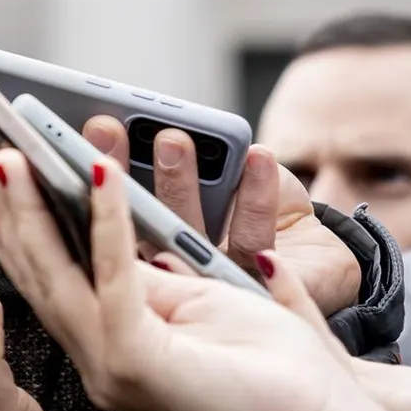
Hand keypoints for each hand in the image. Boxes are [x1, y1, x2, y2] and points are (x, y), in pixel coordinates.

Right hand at [0, 148, 396, 410]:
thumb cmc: (280, 373)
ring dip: (37, 207)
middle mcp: (101, 364)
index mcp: (113, 352)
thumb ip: (151, 274)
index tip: (0, 188)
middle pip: (41, 276)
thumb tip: (108, 228)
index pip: (52, 284)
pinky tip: (103, 174)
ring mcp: (113, 367)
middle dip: (13, 211)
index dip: (20, 233)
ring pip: (58, 274)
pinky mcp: (137, 359)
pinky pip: (115, 273)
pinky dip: (107, 218)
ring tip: (22, 159)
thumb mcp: (200, 303)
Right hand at [84, 118, 360, 314]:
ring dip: (176, 184)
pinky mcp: (260, 290)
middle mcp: (172, 263)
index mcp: (151, 234)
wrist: (324, 260)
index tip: (86, 125)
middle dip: (122, 168)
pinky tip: (256, 157)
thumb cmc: (261, 207)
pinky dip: (255, 195)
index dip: (96, 167)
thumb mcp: (228, 167)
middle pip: (134, 219)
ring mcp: (211, 280)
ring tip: (175, 139)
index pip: (113, 201)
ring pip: (186, 235)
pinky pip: (253, 241)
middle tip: (105, 127)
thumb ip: (195, 149)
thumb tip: (140, 119)